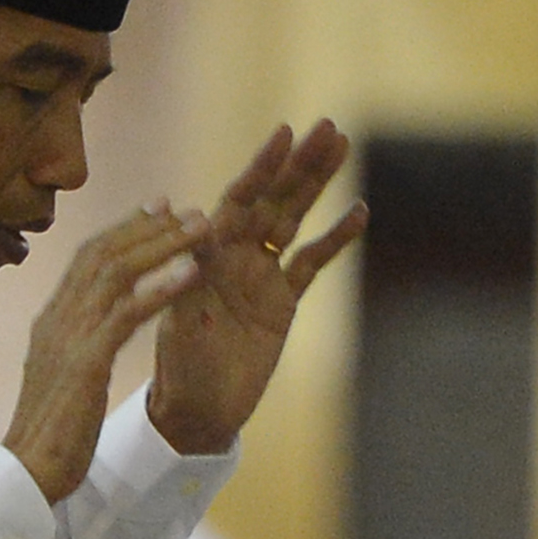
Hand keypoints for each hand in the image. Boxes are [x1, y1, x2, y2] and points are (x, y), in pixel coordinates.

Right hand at [4, 203, 213, 501]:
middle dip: (147, 225)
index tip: (157, 208)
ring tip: (200, 227)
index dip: (124, 230)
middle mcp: (56, 319)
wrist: (27, 471)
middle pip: (101, 253)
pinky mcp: (85, 363)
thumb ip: (74, 345)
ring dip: (162, 244)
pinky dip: (159, 287)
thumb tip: (91, 331)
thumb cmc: (49, 433)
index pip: (86, 259)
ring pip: (116, 273)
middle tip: (185, 205)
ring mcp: (68, 338)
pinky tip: (190, 271)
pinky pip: (126, 314)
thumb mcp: (62, 377)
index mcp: (51, 322)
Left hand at [147, 120, 366, 455]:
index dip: (260, 168)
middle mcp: (234, 257)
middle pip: (272, 200)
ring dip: (317, 184)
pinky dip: (334, 239)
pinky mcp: (283, 302)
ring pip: (294, 220)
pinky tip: (358, 210)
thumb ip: (190, 276)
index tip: (283, 133)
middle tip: (327, 125)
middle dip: (298, 164)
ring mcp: (262, 276)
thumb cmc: (178, 369)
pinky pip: (312, 263)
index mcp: (206, 256)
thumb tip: (197, 228)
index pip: (237, 201)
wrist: (198, 413)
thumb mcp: (179, 322)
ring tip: (341, 145)